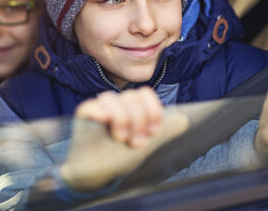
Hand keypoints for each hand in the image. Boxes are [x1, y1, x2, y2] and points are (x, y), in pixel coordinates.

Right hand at [60, 87, 188, 190]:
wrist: (97, 173)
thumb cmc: (120, 156)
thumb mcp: (147, 144)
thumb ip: (165, 131)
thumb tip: (184, 118)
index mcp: (131, 106)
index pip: (145, 94)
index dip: (153, 111)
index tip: (153, 132)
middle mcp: (116, 103)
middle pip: (132, 97)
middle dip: (138, 121)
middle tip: (135, 141)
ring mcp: (99, 107)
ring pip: (113, 99)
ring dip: (122, 120)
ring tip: (121, 138)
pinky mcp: (83, 113)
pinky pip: (92, 105)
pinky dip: (101, 113)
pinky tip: (106, 123)